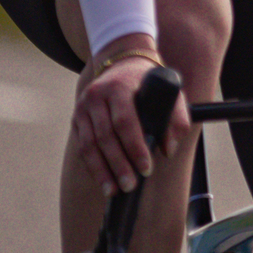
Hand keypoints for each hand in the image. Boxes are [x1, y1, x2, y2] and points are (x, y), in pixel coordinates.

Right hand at [72, 37, 190, 196]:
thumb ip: (176, 119)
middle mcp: (96, 96)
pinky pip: (83, 146)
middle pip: (105, 137)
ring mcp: (82, 107)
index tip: (146, 168)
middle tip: (130, 185)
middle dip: (118, 164)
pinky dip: (93, 165)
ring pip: (89, 145)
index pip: (124, 121)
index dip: (135, 147)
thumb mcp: (170, 91)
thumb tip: (169, 149)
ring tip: (114, 190)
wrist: (122, 61)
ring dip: (101, 171)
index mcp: (118, 87)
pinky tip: (103, 180)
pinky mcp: (76, 118)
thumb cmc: (148, 81)